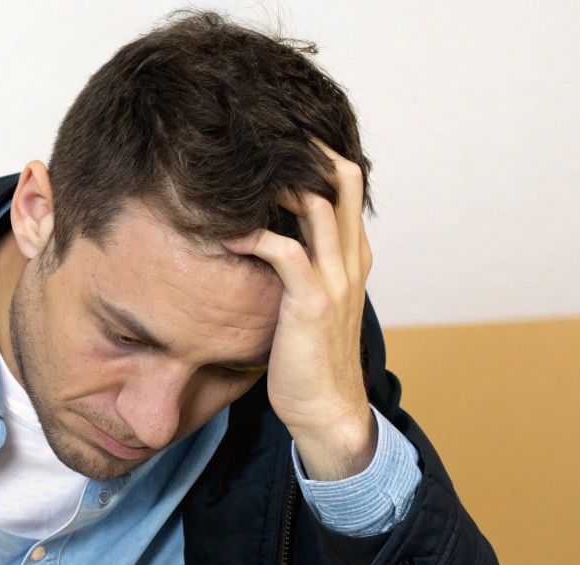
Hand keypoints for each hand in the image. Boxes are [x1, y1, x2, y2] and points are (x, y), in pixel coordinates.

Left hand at [222, 138, 376, 480]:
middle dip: (304, 149)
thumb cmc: (307, 358)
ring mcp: (334, 279)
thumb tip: (260, 239)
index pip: (346, 181)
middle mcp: (350, 258)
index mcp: (352, 254)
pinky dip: (255, 237)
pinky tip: (226, 236)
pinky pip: (287, 253)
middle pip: (342, 177)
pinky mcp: (311, 303)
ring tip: (237, 177)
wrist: (327, 410)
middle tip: (257, 140)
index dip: (316, 151)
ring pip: (318, 205)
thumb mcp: (308, 301)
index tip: (275, 138)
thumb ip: (297, 268)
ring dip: (278, 183)